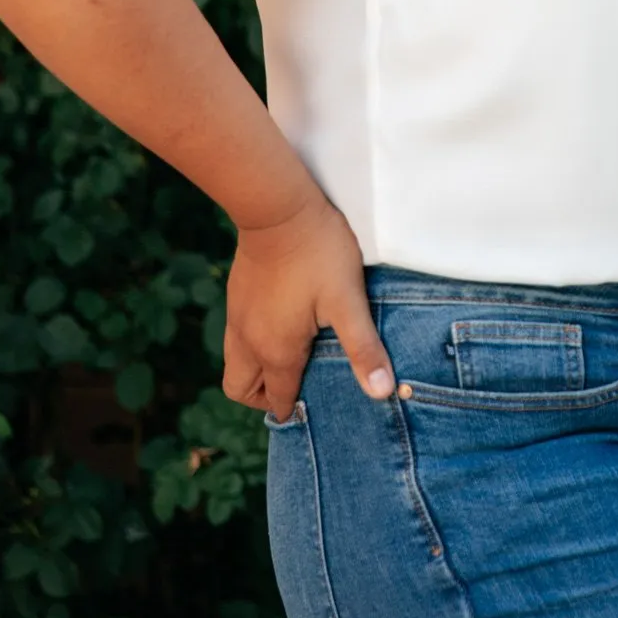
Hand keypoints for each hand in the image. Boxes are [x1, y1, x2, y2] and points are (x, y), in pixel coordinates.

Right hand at [223, 190, 394, 420]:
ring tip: (293, 353)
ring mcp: (236, 317)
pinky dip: (253, 344)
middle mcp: (247, 341)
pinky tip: (282, 322)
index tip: (315, 406)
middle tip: (298, 382)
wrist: (278, 208)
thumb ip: (363, 348)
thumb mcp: (347, 301)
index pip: (276, 400)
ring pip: (235, 362)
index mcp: (275, 350)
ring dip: (257, 369)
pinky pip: (236, 336)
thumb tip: (382, 393)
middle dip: (265, 397)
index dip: (294, 410)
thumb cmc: (317, 253)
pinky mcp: (236, 295)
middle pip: (241, 390)